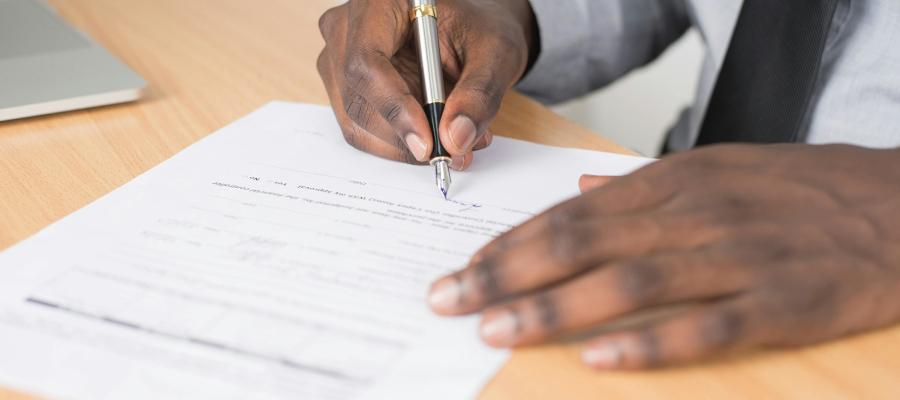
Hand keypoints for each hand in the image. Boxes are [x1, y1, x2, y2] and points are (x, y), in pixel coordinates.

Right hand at [317, 0, 536, 168]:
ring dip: (404, 145)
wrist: (469, 34)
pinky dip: (399, 144)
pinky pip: (363, 130)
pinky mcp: (347, 89)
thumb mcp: (494, 54)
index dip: (394, 107)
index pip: (367, 62)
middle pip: (357, 98)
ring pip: (357, 122)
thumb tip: (455, 138)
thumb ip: (479, 93)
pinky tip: (435, 136)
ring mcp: (340, 61)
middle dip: (404, 137)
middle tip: (453, 152)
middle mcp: (347, 30)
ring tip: (455, 142)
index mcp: (379, 3)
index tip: (427, 143)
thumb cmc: (477, 32)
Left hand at [428, 144, 899, 369]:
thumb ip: (646, 183)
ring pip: (629, 282)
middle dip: (506, 273)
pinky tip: (598, 360)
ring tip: (496, 329)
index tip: (463, 267)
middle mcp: (696, 214)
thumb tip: (584, 185)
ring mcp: (738, 258)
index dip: (511, 242)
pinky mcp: (784, 303)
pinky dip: (649, 344)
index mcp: (676, 181)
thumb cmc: (802, 189)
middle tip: (449, 300)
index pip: (571, 212)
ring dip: (554, 307)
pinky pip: (706, 327)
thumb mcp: (719, 167)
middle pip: (581, 242)